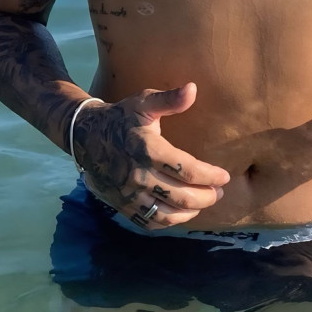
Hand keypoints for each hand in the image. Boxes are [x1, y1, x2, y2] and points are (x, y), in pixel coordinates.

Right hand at [72, 82, 229, 229]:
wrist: (86, 137)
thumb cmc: (121, 118)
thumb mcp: (143, 102)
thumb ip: (169, 99)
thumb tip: (193, 89)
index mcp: (147, 149)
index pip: (186, 169)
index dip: (210, 175)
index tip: (224, 176)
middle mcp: (139, 175)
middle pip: (181, 196)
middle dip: (207, 196)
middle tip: (219, 191)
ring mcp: (130, 194)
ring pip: (168, 214)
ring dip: (192, 211)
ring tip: (204, 202)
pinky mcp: (124, 206)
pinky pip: (151, 222)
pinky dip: (170, 221)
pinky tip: (182, 212)